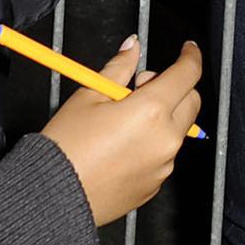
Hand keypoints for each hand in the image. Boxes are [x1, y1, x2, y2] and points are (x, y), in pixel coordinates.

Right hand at [40, 39, 203, 226]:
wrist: (54, 197)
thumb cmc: (66, 148)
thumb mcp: (89, 96)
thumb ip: (118, 68)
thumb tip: (132, 47)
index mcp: (151, 111)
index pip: (187, 74)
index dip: (190, 56)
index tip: (187, 50)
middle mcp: (165, 139)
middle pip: (191, 101)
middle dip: (175, 87)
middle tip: (140, 87)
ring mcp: (163, 164)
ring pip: (177, 129)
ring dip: (163, 117)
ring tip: (123, 120)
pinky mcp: (155, 184)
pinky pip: (164, 155)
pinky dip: (153, 143)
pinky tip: (122, 145)